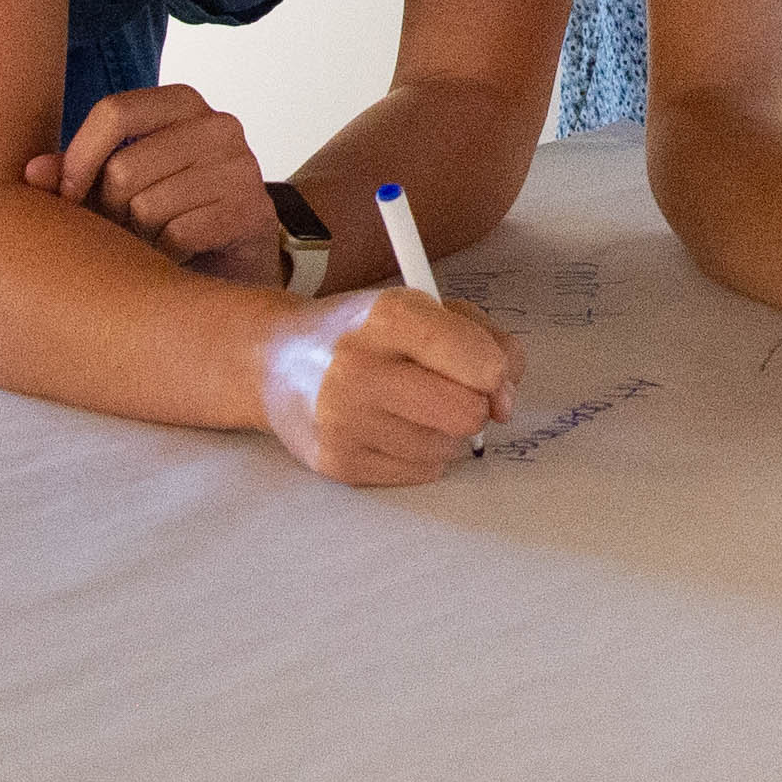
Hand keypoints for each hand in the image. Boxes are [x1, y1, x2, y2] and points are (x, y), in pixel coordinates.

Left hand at [24, 84, 278, 285]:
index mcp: (183, 103)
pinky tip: (178, 253)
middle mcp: (219, 124)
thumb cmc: (166, 211)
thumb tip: (31, 172)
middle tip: (127, 225)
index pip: (114, 111)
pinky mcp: (249, 210)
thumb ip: (74, 173)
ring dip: (140, 236)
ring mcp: (240, 166)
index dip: (79, 158)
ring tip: (155, 237)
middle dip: (112, 210)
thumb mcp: (116, 185)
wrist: (233, 259)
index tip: (67, 196)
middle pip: (124, 168)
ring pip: (148, 207)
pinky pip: (177, 235)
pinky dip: (166, 254)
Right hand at [256, 285, 509, 486]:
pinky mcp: (337, 462)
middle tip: (447, 391)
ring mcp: (344, 421)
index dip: (496, 373)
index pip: (479, 363)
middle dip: (470, 405)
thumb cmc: (362, 332)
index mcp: (388, 317)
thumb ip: (484, 340)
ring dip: (442, 432)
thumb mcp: (423, 308)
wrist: (275, 360)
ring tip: (408, 406)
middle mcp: (359, 369)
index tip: (486, 372)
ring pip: (446, 449)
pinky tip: (390, 428)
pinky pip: (419, 473)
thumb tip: (506, 400)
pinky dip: (417, 454)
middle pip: (465, 414)